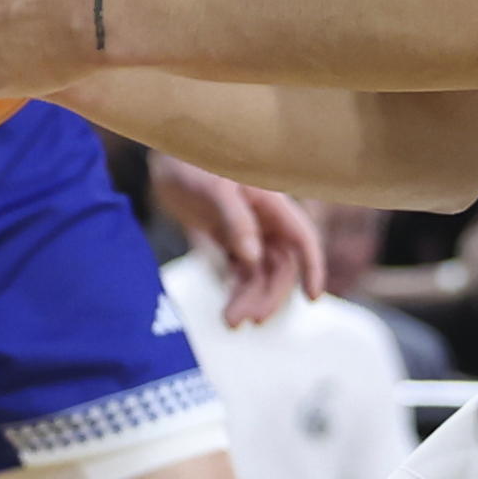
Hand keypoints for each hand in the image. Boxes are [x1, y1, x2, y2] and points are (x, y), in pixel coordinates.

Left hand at [150, 155, 325, 326]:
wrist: (165, 157)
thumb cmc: (194, 162)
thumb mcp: (215, 188)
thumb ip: (237, 221)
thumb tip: (253, 258)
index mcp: (272, 204)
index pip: (303, 238)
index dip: (313, 267)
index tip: (313, 297)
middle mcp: (264, 221)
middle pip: (281, 267)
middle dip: (269, 296)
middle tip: (249, 320)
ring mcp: (246, 232)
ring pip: (260, 274)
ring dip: (250, 299)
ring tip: (230, 321)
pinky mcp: (226, 239)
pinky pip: (239, 272)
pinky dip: (236, 291)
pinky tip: (227, 307)